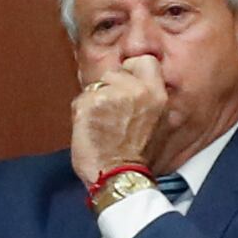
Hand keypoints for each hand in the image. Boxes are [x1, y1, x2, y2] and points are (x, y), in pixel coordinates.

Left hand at [67, 55, 174, 185]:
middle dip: (109, 89)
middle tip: (112, 114)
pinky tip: (91, 130)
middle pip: (114, 72)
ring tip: (103, 126)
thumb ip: (145, 98)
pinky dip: (81, 114)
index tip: (126, 85)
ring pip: (95, 86)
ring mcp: (112, 95)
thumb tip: (130, 82)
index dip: (131, 71)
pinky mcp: (89, 103)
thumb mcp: (157, 121)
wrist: (121, 176)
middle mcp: (136, 90)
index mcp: (157, 94)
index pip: (144, 61)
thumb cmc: (136, 156)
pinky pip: (80, 100)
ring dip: (94, 103)